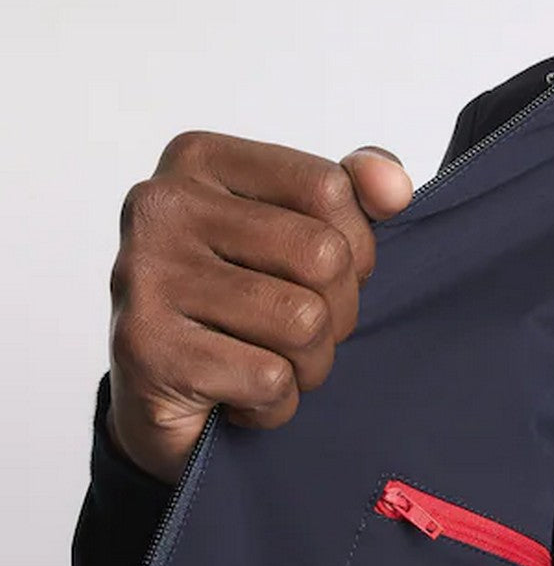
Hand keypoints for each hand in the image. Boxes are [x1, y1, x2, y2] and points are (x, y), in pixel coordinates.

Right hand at [105, 132, 412, 485]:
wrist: (153, 397)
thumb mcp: (295, 229)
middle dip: (338, 314)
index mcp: (199, 160)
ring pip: (303, 322)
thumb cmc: (235, 305)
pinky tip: (239, 397)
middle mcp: (162, 206)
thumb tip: (394, 188)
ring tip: (272, 366)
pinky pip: (270, 379)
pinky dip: (275, 405)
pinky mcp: (146, 348)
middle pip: (322, 255)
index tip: (327, 277)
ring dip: (309, 366)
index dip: (357, 248)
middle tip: (301, 337)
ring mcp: (147, 275)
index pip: (328, 187)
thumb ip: (352, 193)